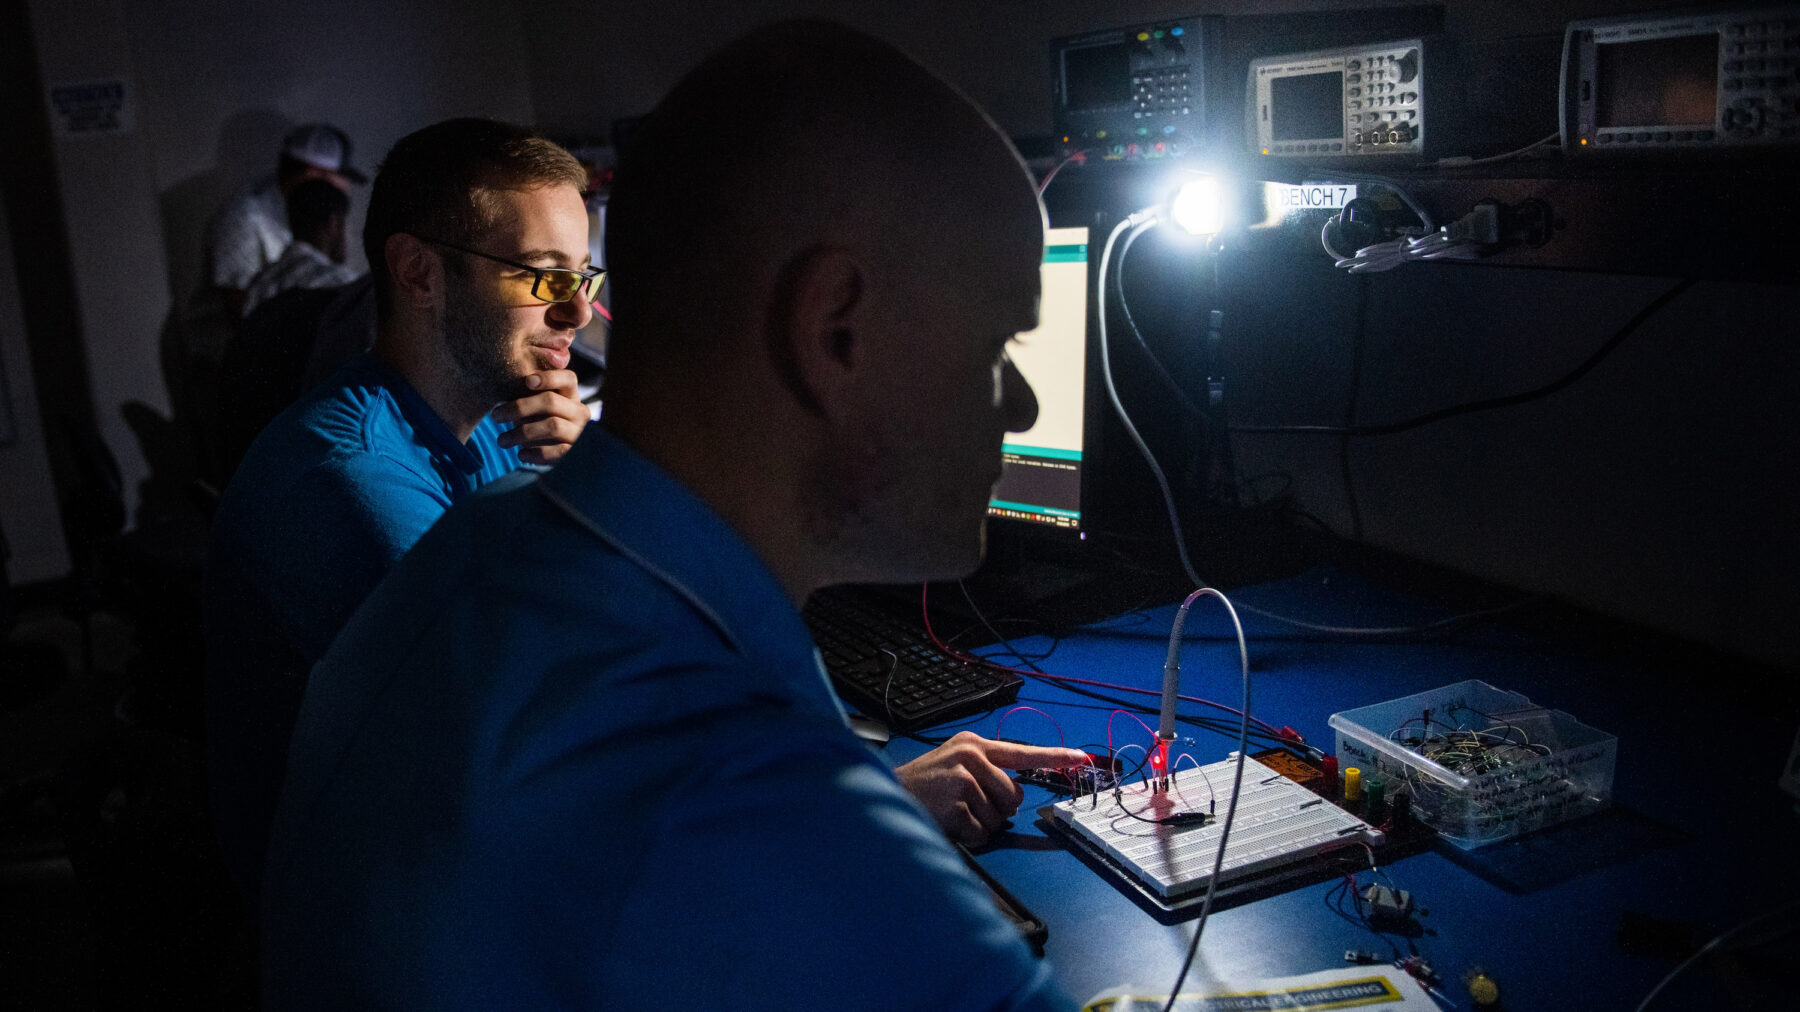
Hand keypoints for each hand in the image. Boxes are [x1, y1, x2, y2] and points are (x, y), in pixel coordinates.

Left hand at [492, 369, 589, 463]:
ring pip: (553, 426)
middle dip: (520, 408)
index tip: (527, 381)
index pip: (568, 378)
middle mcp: (579, 411)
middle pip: (551, 401)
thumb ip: (527, 395)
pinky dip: (536, 453)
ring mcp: (579, 432)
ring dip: (521, 433)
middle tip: (496, 416)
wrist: (556, 454)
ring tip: (502, 440)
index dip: (549, 377)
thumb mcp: (537, 407)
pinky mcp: (576, 452)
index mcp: (570, 395)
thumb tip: (503, 392)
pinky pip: (557, 451)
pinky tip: (521, 455)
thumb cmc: (540, 423)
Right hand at [894, 732, 1088, 844]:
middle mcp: (971, 756)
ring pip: (999, 816)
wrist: (882, 796)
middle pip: (1014, 795)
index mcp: (974, 744)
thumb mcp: (954, 765)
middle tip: (965, 805)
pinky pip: (981, 832)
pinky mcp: (956, 803)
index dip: (1055, 756)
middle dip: (997, 809)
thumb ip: (986, 773)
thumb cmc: (923, 786)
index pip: (1022, 751)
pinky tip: (947, 823)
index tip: (1081, 758)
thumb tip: (1017, 798)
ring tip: (952, 812)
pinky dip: (967, 836)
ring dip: (980, 824)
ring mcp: (963, 779)